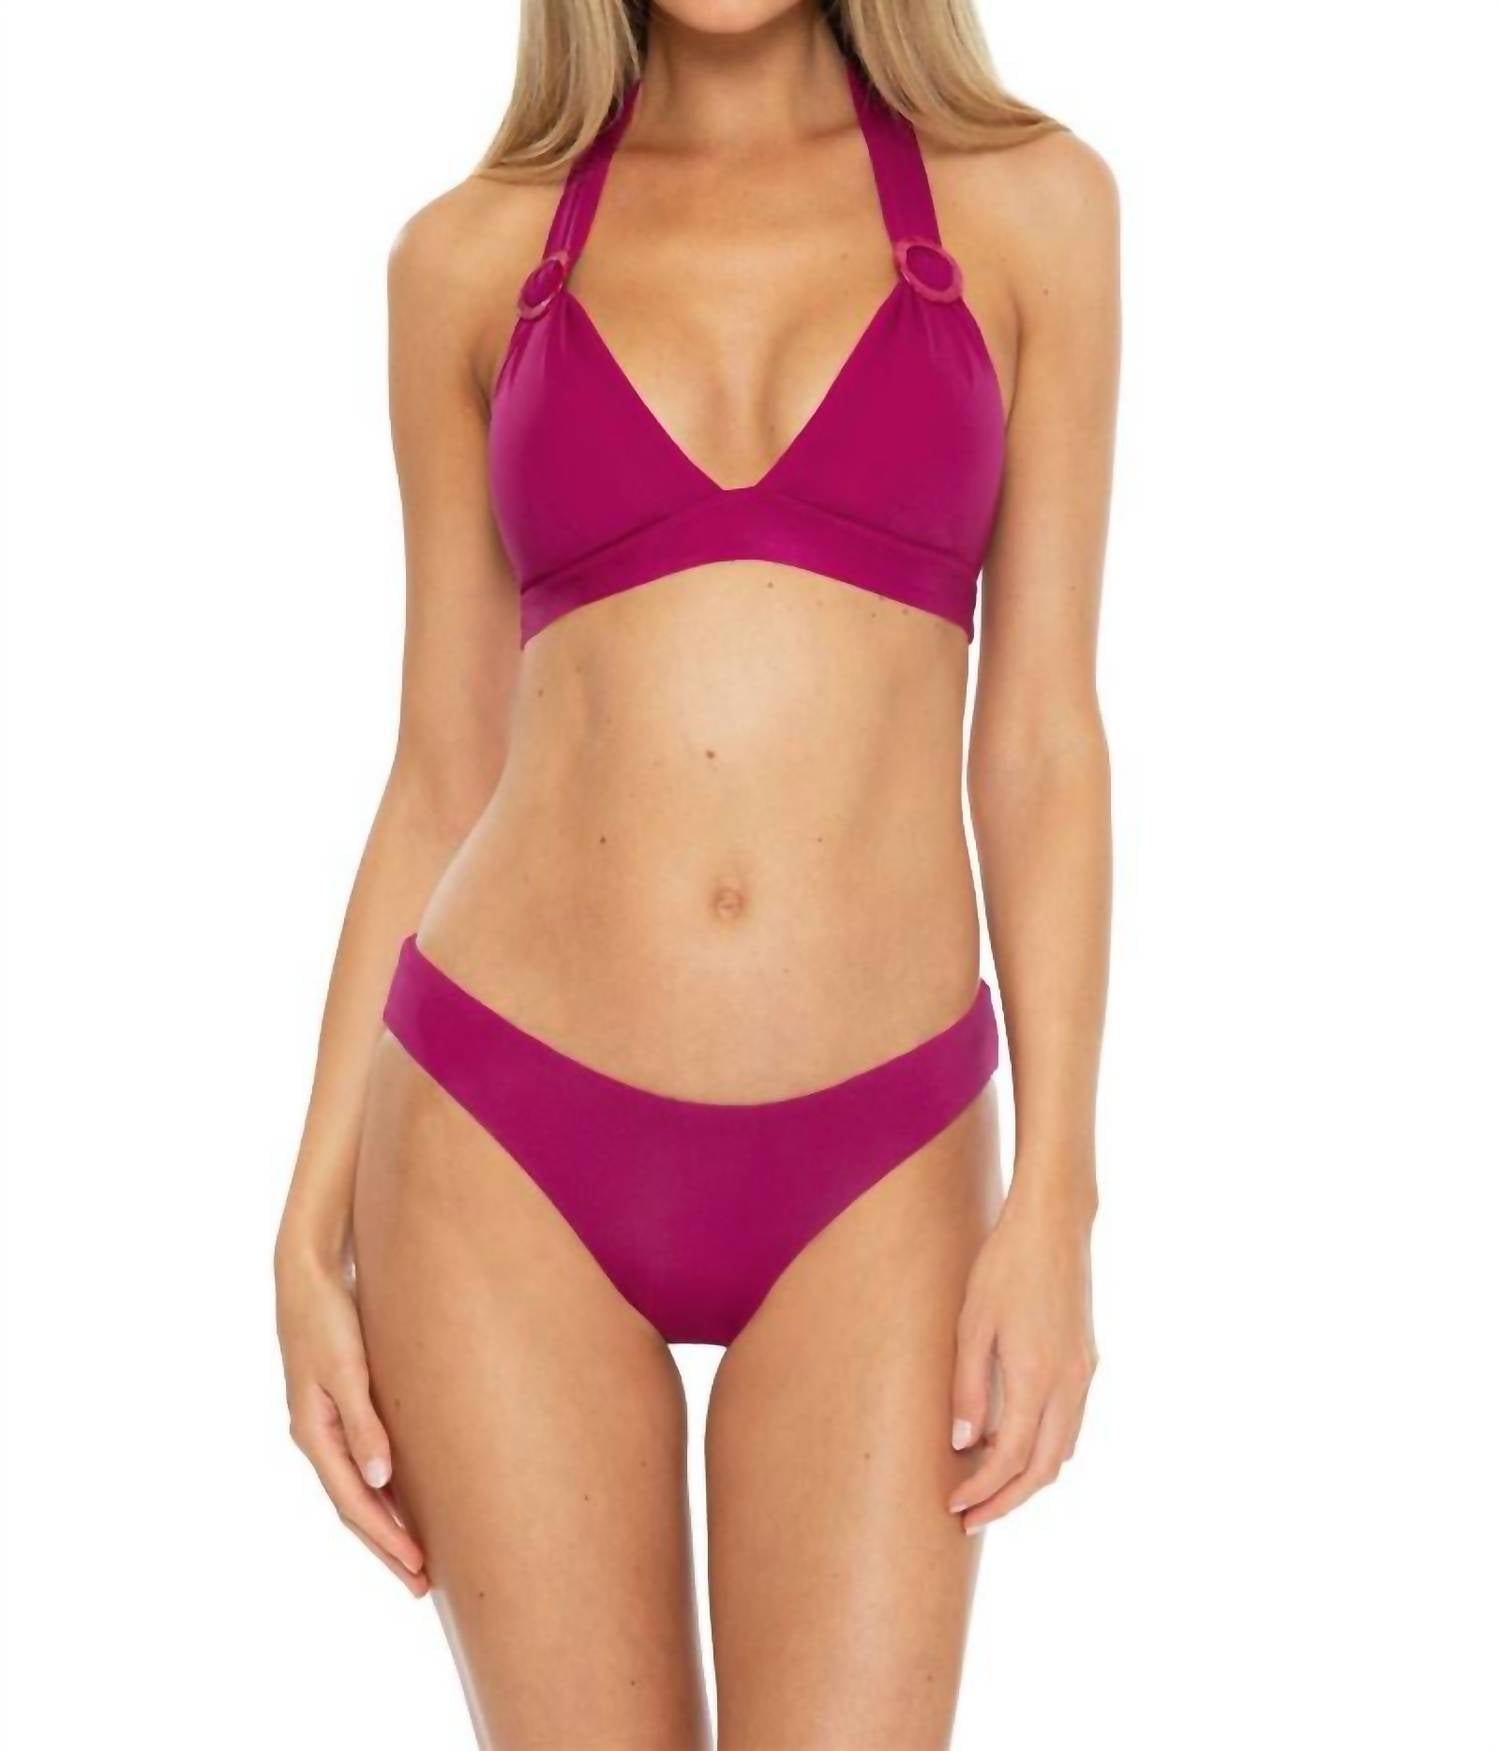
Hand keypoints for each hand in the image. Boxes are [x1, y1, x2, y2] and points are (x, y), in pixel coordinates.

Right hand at [275, 1238, 427, 1595]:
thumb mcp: (348, 1368)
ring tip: (415, 1556)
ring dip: (385, 1523)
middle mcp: (316, 1436)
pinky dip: (381, 1490)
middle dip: (386, 1547)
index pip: (354, 1503)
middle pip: (354, 1507)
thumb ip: (364, 1423)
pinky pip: (360, 1463)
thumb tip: (381, 1481)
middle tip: (421, 1584)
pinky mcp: (339, 1405)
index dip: (386, 1539)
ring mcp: (325, 1423)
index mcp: (314, 1433)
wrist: (308, 1272)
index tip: (418, 1568)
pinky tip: (402, 1498)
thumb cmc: (328, 1315)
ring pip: (357, 1489)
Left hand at [948, 1176, 1097, 1531]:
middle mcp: (1069, 1385)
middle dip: (1007, 1501)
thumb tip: (963, 1443)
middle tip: (971, 1518)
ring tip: (991, 1490)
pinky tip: (1018, 1446)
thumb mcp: (972, 1323)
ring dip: (1029, 1480)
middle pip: (1043, 1470)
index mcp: (1036, 1378)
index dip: (982, 1490)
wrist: (1053, 1225)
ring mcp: (1083, 1374)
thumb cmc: (1004, 1266)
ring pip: (1062, 1452)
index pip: (1009, 1460)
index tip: (954, 1505)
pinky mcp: (1086, 1361)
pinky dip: (1045, 1450)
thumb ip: (969, 1387)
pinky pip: (1070, 1425)